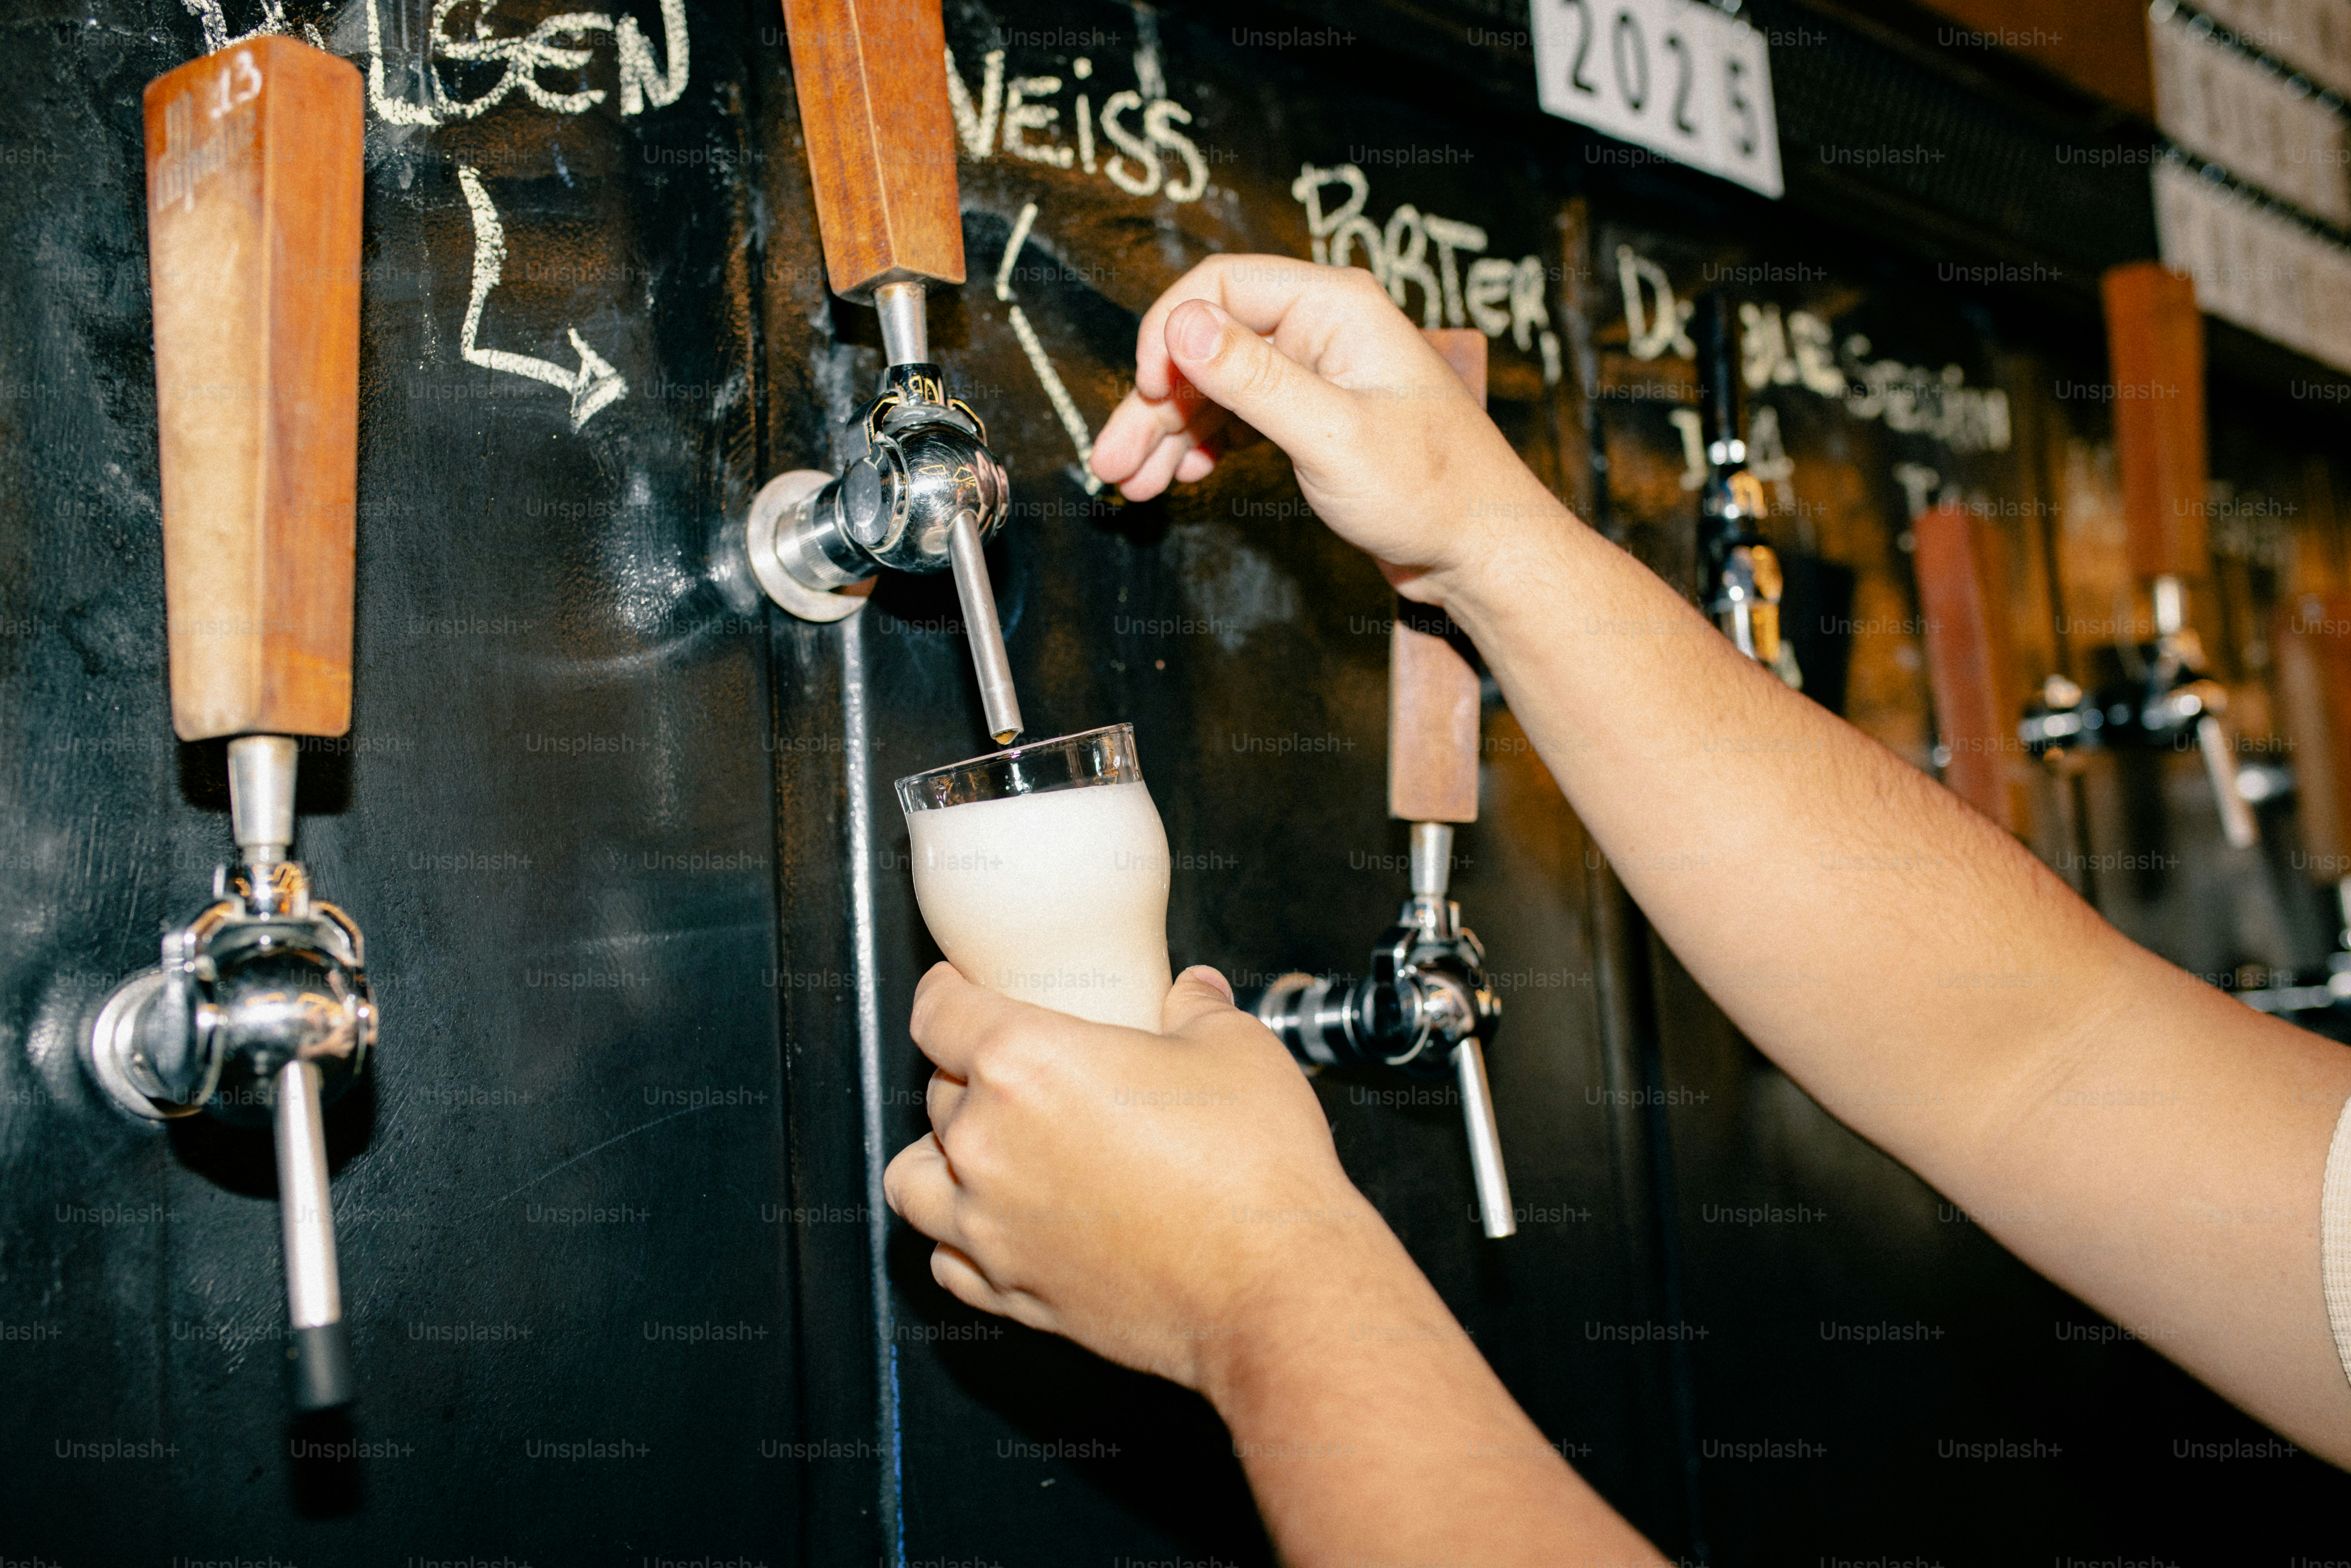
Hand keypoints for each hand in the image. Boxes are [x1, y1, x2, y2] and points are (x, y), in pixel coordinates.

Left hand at [882, 961, 1395, 1393]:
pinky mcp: (1015, 1292)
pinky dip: (958, 1240)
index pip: (939, 1012)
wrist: (1274, 1287)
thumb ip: (1198, 1010)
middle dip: (967, 1074)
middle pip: (937, 1092)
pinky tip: (994, 1226)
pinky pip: (947, 1262)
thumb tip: (1194, 994)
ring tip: (975, 1149)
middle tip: (1014, 1073)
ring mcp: (992, 1228)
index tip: (953, 988)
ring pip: (914, 1180)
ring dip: (938, 1157)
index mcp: (1025, 1065)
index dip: (943, 991)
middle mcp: (990, 1146)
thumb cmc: (1254, 1171)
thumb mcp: (1236, 1049)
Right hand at [1087, 255, 1562, 604]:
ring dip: (1167, 432)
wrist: (1481, 551)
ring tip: (1128, 482)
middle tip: (1109, 460)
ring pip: (1216, 388)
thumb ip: (1254, 379)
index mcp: (1334, 308)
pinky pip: (1239, 417)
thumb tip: (1183, 325)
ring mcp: (1316, 375)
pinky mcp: (1312, 418)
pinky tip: (1180, 476)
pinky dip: (1203, 445)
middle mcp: (1321, 331)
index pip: (1221, 286)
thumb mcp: (1331, 434)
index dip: (1170, 334)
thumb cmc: (1432, 490)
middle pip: (1208, 344)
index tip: (1146, 391)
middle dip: (1154, 402)